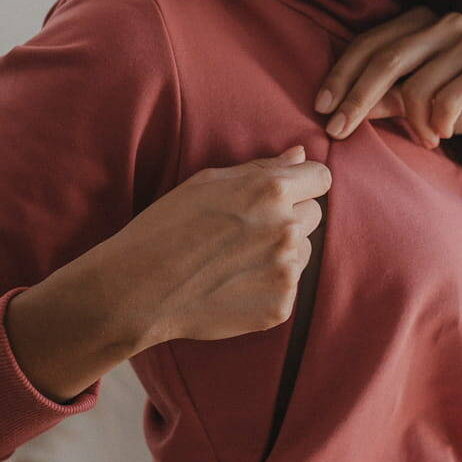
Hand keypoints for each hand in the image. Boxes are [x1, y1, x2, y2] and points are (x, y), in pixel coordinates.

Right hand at [100, 144, 331, 344]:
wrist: (140, 288)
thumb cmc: (168, 227)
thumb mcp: (208, 182)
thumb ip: (262, 167)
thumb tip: (300, 155)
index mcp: (271, 190)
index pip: (321, 178)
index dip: (304, 183)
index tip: (286, 193)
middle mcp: (286, 228)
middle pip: (314, 215)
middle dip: (289, 217)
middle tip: (246, 231)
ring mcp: (286, 271)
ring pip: (302, 252)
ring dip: (281, 253)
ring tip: (235, 260)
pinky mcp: (281, 306)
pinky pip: (288, 288)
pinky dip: (267, 287)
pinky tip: (232, 286)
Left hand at [315, 6, 461, 151]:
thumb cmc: (457, 108)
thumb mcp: (410, 105)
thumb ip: (379, 99)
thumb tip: (335, 109)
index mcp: (419, 21)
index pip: (369, 43)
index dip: (341, 76)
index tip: (321, 108)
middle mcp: (445, 22)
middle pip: (387, 59)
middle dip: (357, 99)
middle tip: (339, 131)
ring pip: (417, 86)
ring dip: (412, 123)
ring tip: (424, 138)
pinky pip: (447, 99)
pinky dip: (439, 124)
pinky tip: (445, 133)